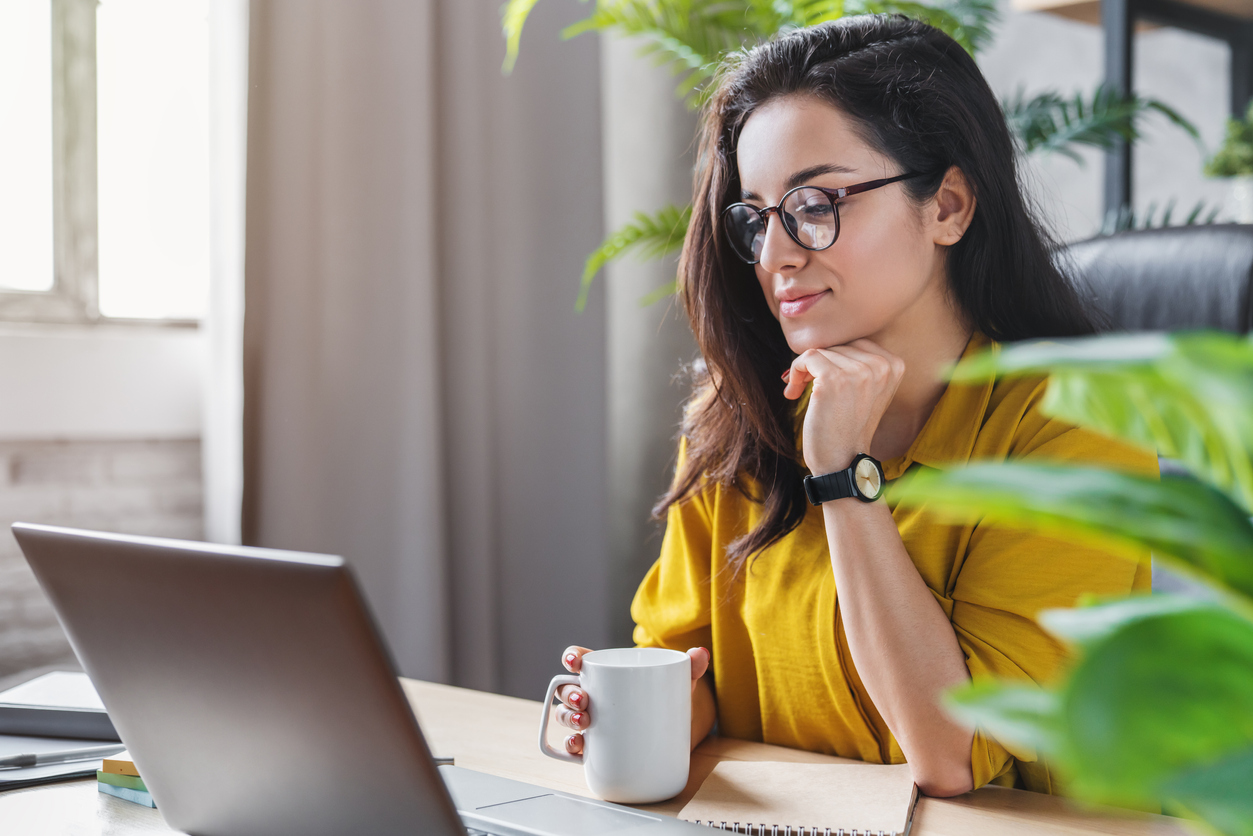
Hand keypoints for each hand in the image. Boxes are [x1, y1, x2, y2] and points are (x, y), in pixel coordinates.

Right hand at [554, 645, 710, 755]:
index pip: (579, 659)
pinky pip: (575, 746)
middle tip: (584, 701)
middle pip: (568, 690)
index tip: (576, 663)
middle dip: (570, 694)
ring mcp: (593, 721)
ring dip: (567, 719)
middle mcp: (593, 695)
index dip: (571, 657)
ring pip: (566, 716)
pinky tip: (577, 747)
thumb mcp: (679, 680)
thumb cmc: (668, 695)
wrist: (677, 728)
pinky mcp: (597, 745)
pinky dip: (570, 747)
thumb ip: (691, 666)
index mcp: (606, 672)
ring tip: (583, 723)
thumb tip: (701, 654)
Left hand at [782, 338, 904, 474]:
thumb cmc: (849, 427)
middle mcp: (881, 365)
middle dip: (818, 364)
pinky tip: (794, 392)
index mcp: (894, 365)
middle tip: (807, 386)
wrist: (843, 462)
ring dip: (804, 370)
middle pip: (837, 344)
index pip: (855, 342)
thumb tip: (827, 339)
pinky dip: (795, 372)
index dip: (834, 358)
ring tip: (801, 391)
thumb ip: (859, 363)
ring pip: (820, 351)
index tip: (822, 378)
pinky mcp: (833, 380)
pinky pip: (807, 357)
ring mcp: (858, 372)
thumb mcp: (867, 390)